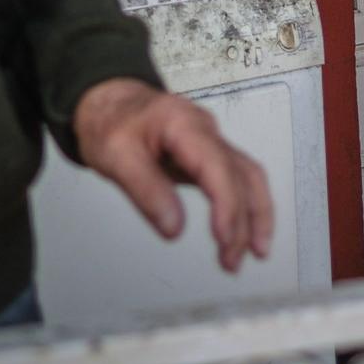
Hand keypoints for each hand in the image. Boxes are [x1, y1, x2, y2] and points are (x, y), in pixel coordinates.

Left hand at [73, 77, 273, 272]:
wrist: (109, 102)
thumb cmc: (111, 122)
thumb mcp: (115, 156)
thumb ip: (146, 191)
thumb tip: (173, 228)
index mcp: (183, 124)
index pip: (217, 166)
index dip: (226, 204)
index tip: (225, 238)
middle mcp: (204, 129)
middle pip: (238, 175)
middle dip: (241, 221)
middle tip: (231, 260)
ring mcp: (210, 140)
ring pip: (247, 176)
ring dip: (254, 214)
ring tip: (254, 252)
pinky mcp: (208, 153)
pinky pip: (238, 178)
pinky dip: (248, 205)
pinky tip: (248, 229)